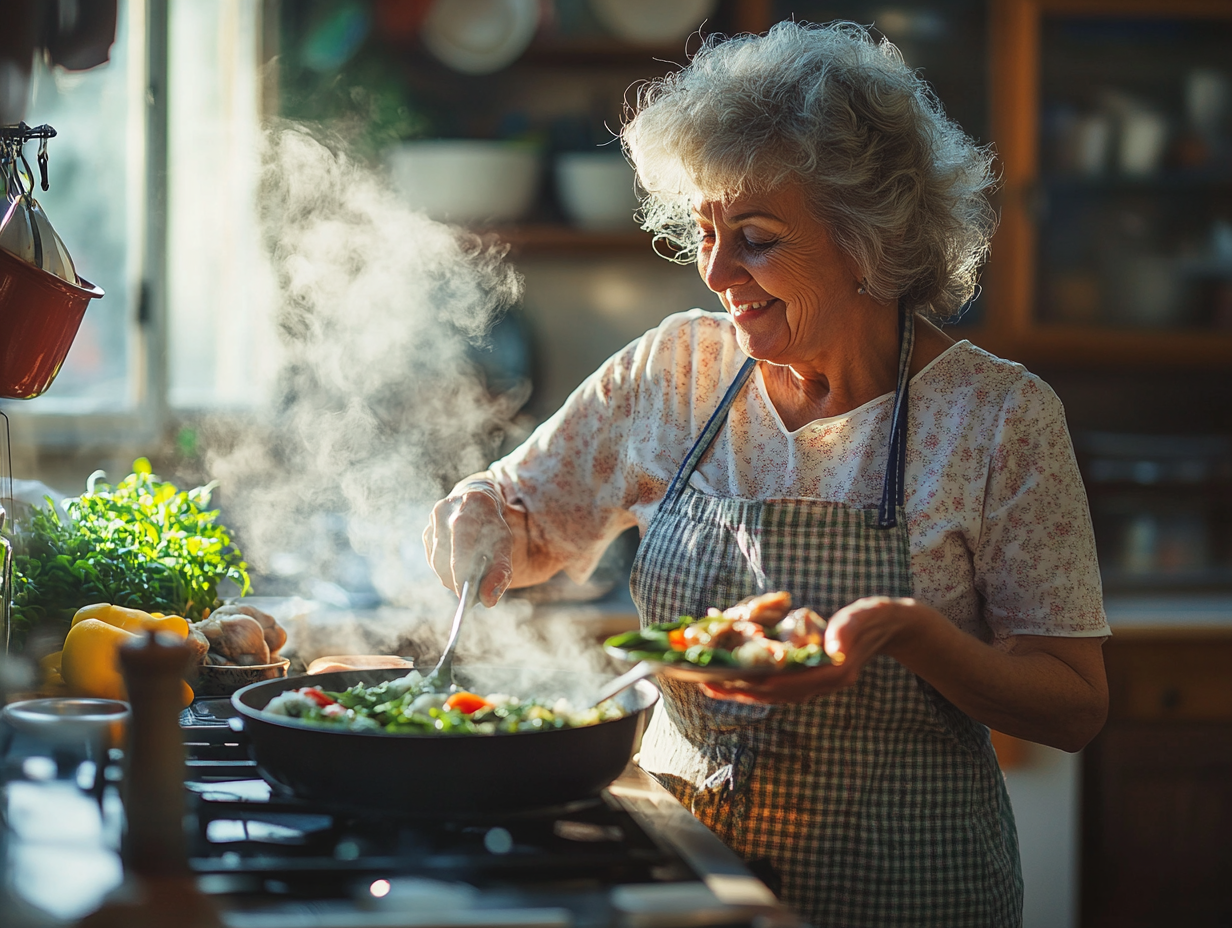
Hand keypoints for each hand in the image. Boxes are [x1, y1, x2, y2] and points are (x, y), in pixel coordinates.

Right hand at [422, 479, 513, 607]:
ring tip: (467, 581)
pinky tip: (458, 570)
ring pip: (437, 560)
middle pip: (447, 553)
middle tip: (469, 595)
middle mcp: (447, 508)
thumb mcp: (505, 545)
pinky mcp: (427, 531)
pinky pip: (433, 560)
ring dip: (451, 577)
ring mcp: (433, 519)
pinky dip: (445, 571)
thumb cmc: (493, 526)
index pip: (463, 535)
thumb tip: (488, 601)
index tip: (465, 593)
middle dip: (457, 579)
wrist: (477, 501)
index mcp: (472, 502)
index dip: (461, 566)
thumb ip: (500, 572)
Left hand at [701, 596, 922, 703]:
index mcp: (832, 673)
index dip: (753, 684)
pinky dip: (755, 680)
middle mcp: (821, 684)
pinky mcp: (812, 676)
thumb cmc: (874, 617)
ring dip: (742, 689)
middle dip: (738, 691)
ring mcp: (817, 683)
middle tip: (704, 684)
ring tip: (711, 684)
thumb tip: (834, 652)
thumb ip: (847, 632)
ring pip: (773, 693)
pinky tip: (735, 673)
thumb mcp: (864, 617)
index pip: (785, 684)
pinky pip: (778, 683)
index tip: (725, 681)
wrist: (892, 625)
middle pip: (772, 694)